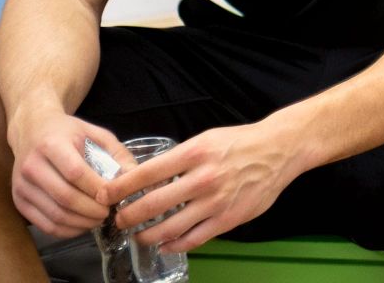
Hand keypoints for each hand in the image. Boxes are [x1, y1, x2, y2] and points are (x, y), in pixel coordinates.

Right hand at [6, 112, 136, 237]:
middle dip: (92, 210)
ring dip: (81, 223)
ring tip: (98, 220)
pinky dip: (66, 230)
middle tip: (109, 213)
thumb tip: (134, 178)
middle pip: (65, 197)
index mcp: (51, 144)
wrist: (31, 130)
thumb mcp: (95, 133)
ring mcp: (22, 185)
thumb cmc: (67, 133)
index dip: (96, 189)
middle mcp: (31, 165)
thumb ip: (117, 153)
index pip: (75, 173)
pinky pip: (45, 224)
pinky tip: (81, 225)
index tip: (113, 197)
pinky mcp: (19, 201)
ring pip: (55, 215)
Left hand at [107, 123, 296, 253]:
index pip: (145, 173)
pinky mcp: (227, 219)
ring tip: (138, 235)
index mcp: (193, 153)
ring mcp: (215, 202)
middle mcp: (201, 178)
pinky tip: (165, 245)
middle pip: (152, 204)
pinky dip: (174, 245)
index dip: (120, 187)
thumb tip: (147, 176)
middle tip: (117, 220)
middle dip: (128, 216)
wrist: (279, 150)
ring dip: (148, 235)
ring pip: (170, 227)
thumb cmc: (240, 143)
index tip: (104, 195)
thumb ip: (178, 159)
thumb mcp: (205, 139)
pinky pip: (194, 238)